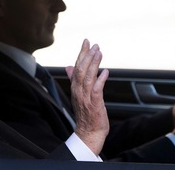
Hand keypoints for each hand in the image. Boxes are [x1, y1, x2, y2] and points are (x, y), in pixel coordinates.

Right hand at [66, 39, 108, 155]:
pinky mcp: (94, 104)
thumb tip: (68, 66)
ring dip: (93, 64)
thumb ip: (74, 79)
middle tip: (94, 44)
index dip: (81, 53)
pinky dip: (100, 80)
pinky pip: (97, 90)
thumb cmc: (86, 114)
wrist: (88, 133)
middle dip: (87, 55)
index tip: (86, 42)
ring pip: (88, 77)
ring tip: (99, 52)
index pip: (76, 66)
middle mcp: (78, 91)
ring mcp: (86, 97)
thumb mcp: (78, 94)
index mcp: (75, 87)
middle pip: (81, 69)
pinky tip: (106, 72)